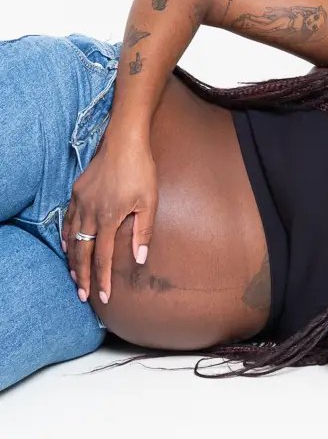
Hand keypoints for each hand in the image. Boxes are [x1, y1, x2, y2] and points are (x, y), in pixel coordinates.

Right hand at [61, 133, 157, 304]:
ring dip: (72, 259)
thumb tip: (139, 259)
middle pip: (82, 253)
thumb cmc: (141, 170)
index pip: (102, 258)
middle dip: (81, 276)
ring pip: (72, 238)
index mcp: (109, 218)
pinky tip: (69, 245)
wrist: (124, 140)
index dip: (102, 280)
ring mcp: (80, 202)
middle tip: (82, 295)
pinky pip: (68, 220)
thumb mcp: (150, 201)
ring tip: (74, 276)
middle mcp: (90, 213)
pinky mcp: (77, 192)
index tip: (102, 298)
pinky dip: (67, 237)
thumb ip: (144, 232)